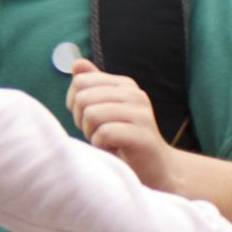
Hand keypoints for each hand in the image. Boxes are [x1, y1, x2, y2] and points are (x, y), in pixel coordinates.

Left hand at [67, 59, 172, 186]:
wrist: (156, 169)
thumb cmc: (123, 140)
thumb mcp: (105, 108)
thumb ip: (92, 85)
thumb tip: (77, 62)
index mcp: (126, 85)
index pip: (80, 81)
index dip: (75, 104)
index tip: (91, 119)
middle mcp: (136, 95)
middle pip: (83, 98)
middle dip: (82, 120)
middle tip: (100, 134)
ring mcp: (141, 114)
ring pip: (91, 114)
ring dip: (92, 134)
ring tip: (108, 142)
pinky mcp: (142, 135)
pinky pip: (104, 133)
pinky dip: (102, 146)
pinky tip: (115, 151)